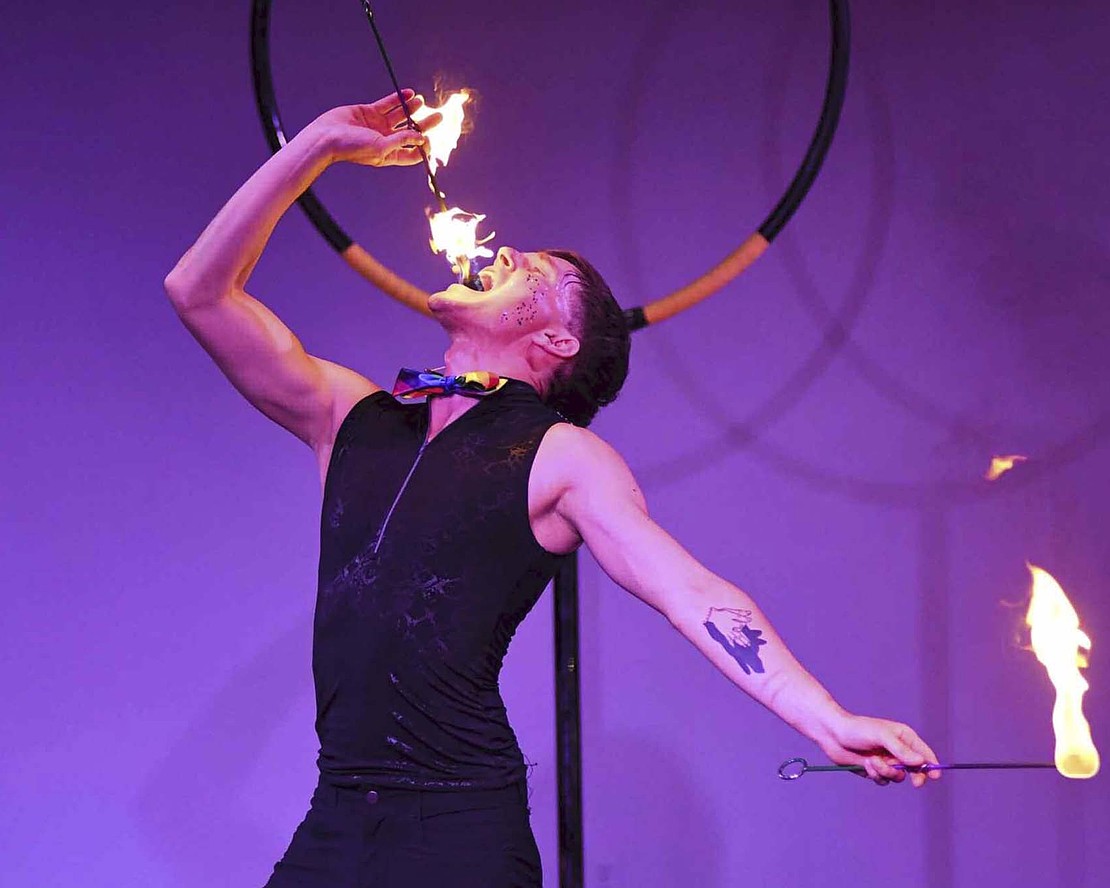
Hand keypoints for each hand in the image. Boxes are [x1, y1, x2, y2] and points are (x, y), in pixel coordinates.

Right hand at [310, 90, 441, 166]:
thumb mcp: (381, 148)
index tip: (431, 139)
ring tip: (422, 101)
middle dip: (425, 124)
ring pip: (401, 116)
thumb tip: (422, 138)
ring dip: (412, 109)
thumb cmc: (352, 147)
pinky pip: (388, 104)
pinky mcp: (370, 112)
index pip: (412, 152)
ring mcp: (378, 125)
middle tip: (439, 116)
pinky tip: (409, 94)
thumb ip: (402, 141)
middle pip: (411, 131)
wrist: (327, 136)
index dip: (423, 147)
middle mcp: (386, 140)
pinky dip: (399, 99)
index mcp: (390, 154)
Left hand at [820, 713, 940, 787]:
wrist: (832, 735)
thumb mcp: (882, 736)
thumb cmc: (857, 729)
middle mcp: (897, 750)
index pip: (924, 752)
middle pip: (916, 769)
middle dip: (915, 775)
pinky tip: (866, 764)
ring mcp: (886, 761)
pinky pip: (883, 780)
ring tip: (872, 761)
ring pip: (897, 777)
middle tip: (915, 782)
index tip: (935, 775)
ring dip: (886, 772)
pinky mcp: (874, 770)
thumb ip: (901, 749)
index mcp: (903, 737)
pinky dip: (876, 775)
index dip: (931, 764)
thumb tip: (921, 761)